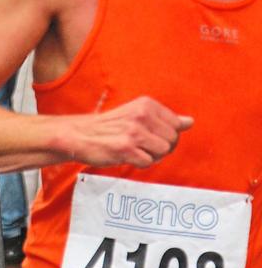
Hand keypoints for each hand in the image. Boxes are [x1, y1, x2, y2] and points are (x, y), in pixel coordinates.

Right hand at [64, 96, 193, 167]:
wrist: (78, 134)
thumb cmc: (108, 127)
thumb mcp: (136, 115)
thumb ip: (164, 119)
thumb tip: (190, 122)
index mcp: (146, 104)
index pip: (176, 125)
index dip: (165, 135)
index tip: (148, 135)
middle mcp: (141, 115)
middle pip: (172, 140)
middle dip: (160, 147)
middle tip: (140, 145)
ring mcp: (134, 132)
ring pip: (162, 152)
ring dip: (150, 156)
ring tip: (133, 150)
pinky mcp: (126, 148)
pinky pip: (148, 162)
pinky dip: (139, 163)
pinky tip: (127, 156)